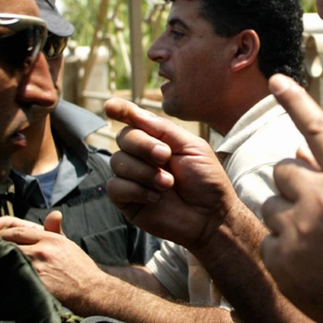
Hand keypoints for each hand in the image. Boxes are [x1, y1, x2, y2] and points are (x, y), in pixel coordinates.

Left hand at [0, 211, 109, 315]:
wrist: (91, 290)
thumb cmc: (79, 268)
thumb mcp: (68, 245)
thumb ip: (55, 230)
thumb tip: (53, 214)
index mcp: (50, 237)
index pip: (17, 228)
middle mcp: (42, 249)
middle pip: (7, 242)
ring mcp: (37, 266)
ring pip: (6, 257)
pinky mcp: (35, 283)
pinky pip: (10, 276)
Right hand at [103, 98, 239, 250]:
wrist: (211, 216)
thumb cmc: (206, 181)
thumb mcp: (191, 147)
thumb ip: (164, 130)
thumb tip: (136, 114)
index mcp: (158, 140)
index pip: (135, 121)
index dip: (121, 111)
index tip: (111, 107)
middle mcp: (142, 156)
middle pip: (124, 137)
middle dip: (143, 145)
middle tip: (165, 157)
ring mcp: (133, 178)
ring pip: (117, 162)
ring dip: (144, 172)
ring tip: (168, 184)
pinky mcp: (127, 200)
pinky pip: (115, 187)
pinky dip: (136, 190)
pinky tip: (156, 198)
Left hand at [260, 75, 322, 322]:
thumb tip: (302, 153)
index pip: (318, 128)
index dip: (295, 100)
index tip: (277, 79)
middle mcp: (322, 197)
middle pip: (283, 170)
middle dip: (295, 186)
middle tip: (316, 210)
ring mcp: (299, 229)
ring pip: (272, 205)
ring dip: (288, 218)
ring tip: (318, 243)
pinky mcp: (282, 259)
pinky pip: (269, 240)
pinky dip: (284, 251)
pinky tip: (310, 265)